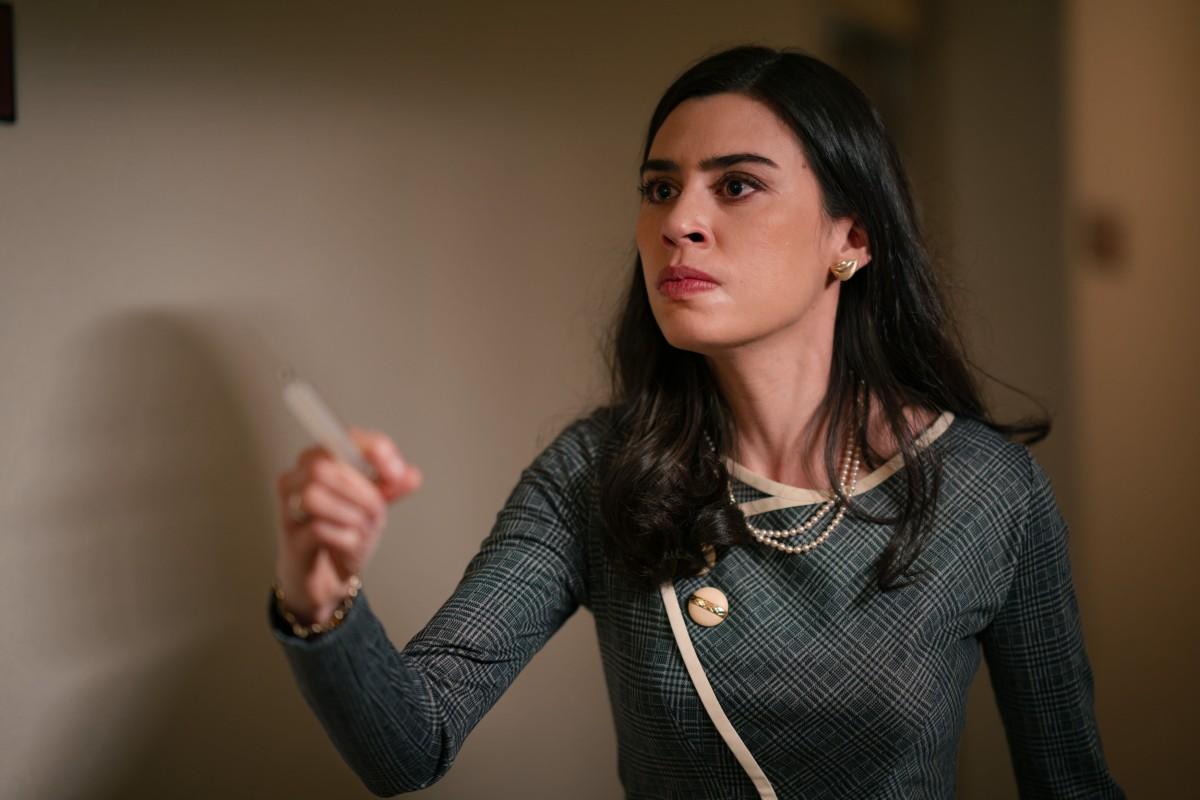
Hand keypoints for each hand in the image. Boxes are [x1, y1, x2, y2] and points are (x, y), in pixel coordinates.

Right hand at [273, 427, 422, 624]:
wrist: (326, 578)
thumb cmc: (344, 532)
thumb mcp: (375, 504)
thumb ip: (392, 487)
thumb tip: (410, 475)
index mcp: (318, 460)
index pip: (342, 438)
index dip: (372, 450)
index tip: (396, 472)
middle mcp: (296, 479)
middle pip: (323, 467)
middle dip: (361, 491)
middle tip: (377, 512)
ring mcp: (289, 510)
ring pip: (314, 496)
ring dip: (351, 514)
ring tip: (362, 528)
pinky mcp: (291, 541)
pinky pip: (318, 530)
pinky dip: (345, 537)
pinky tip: (351, 543)